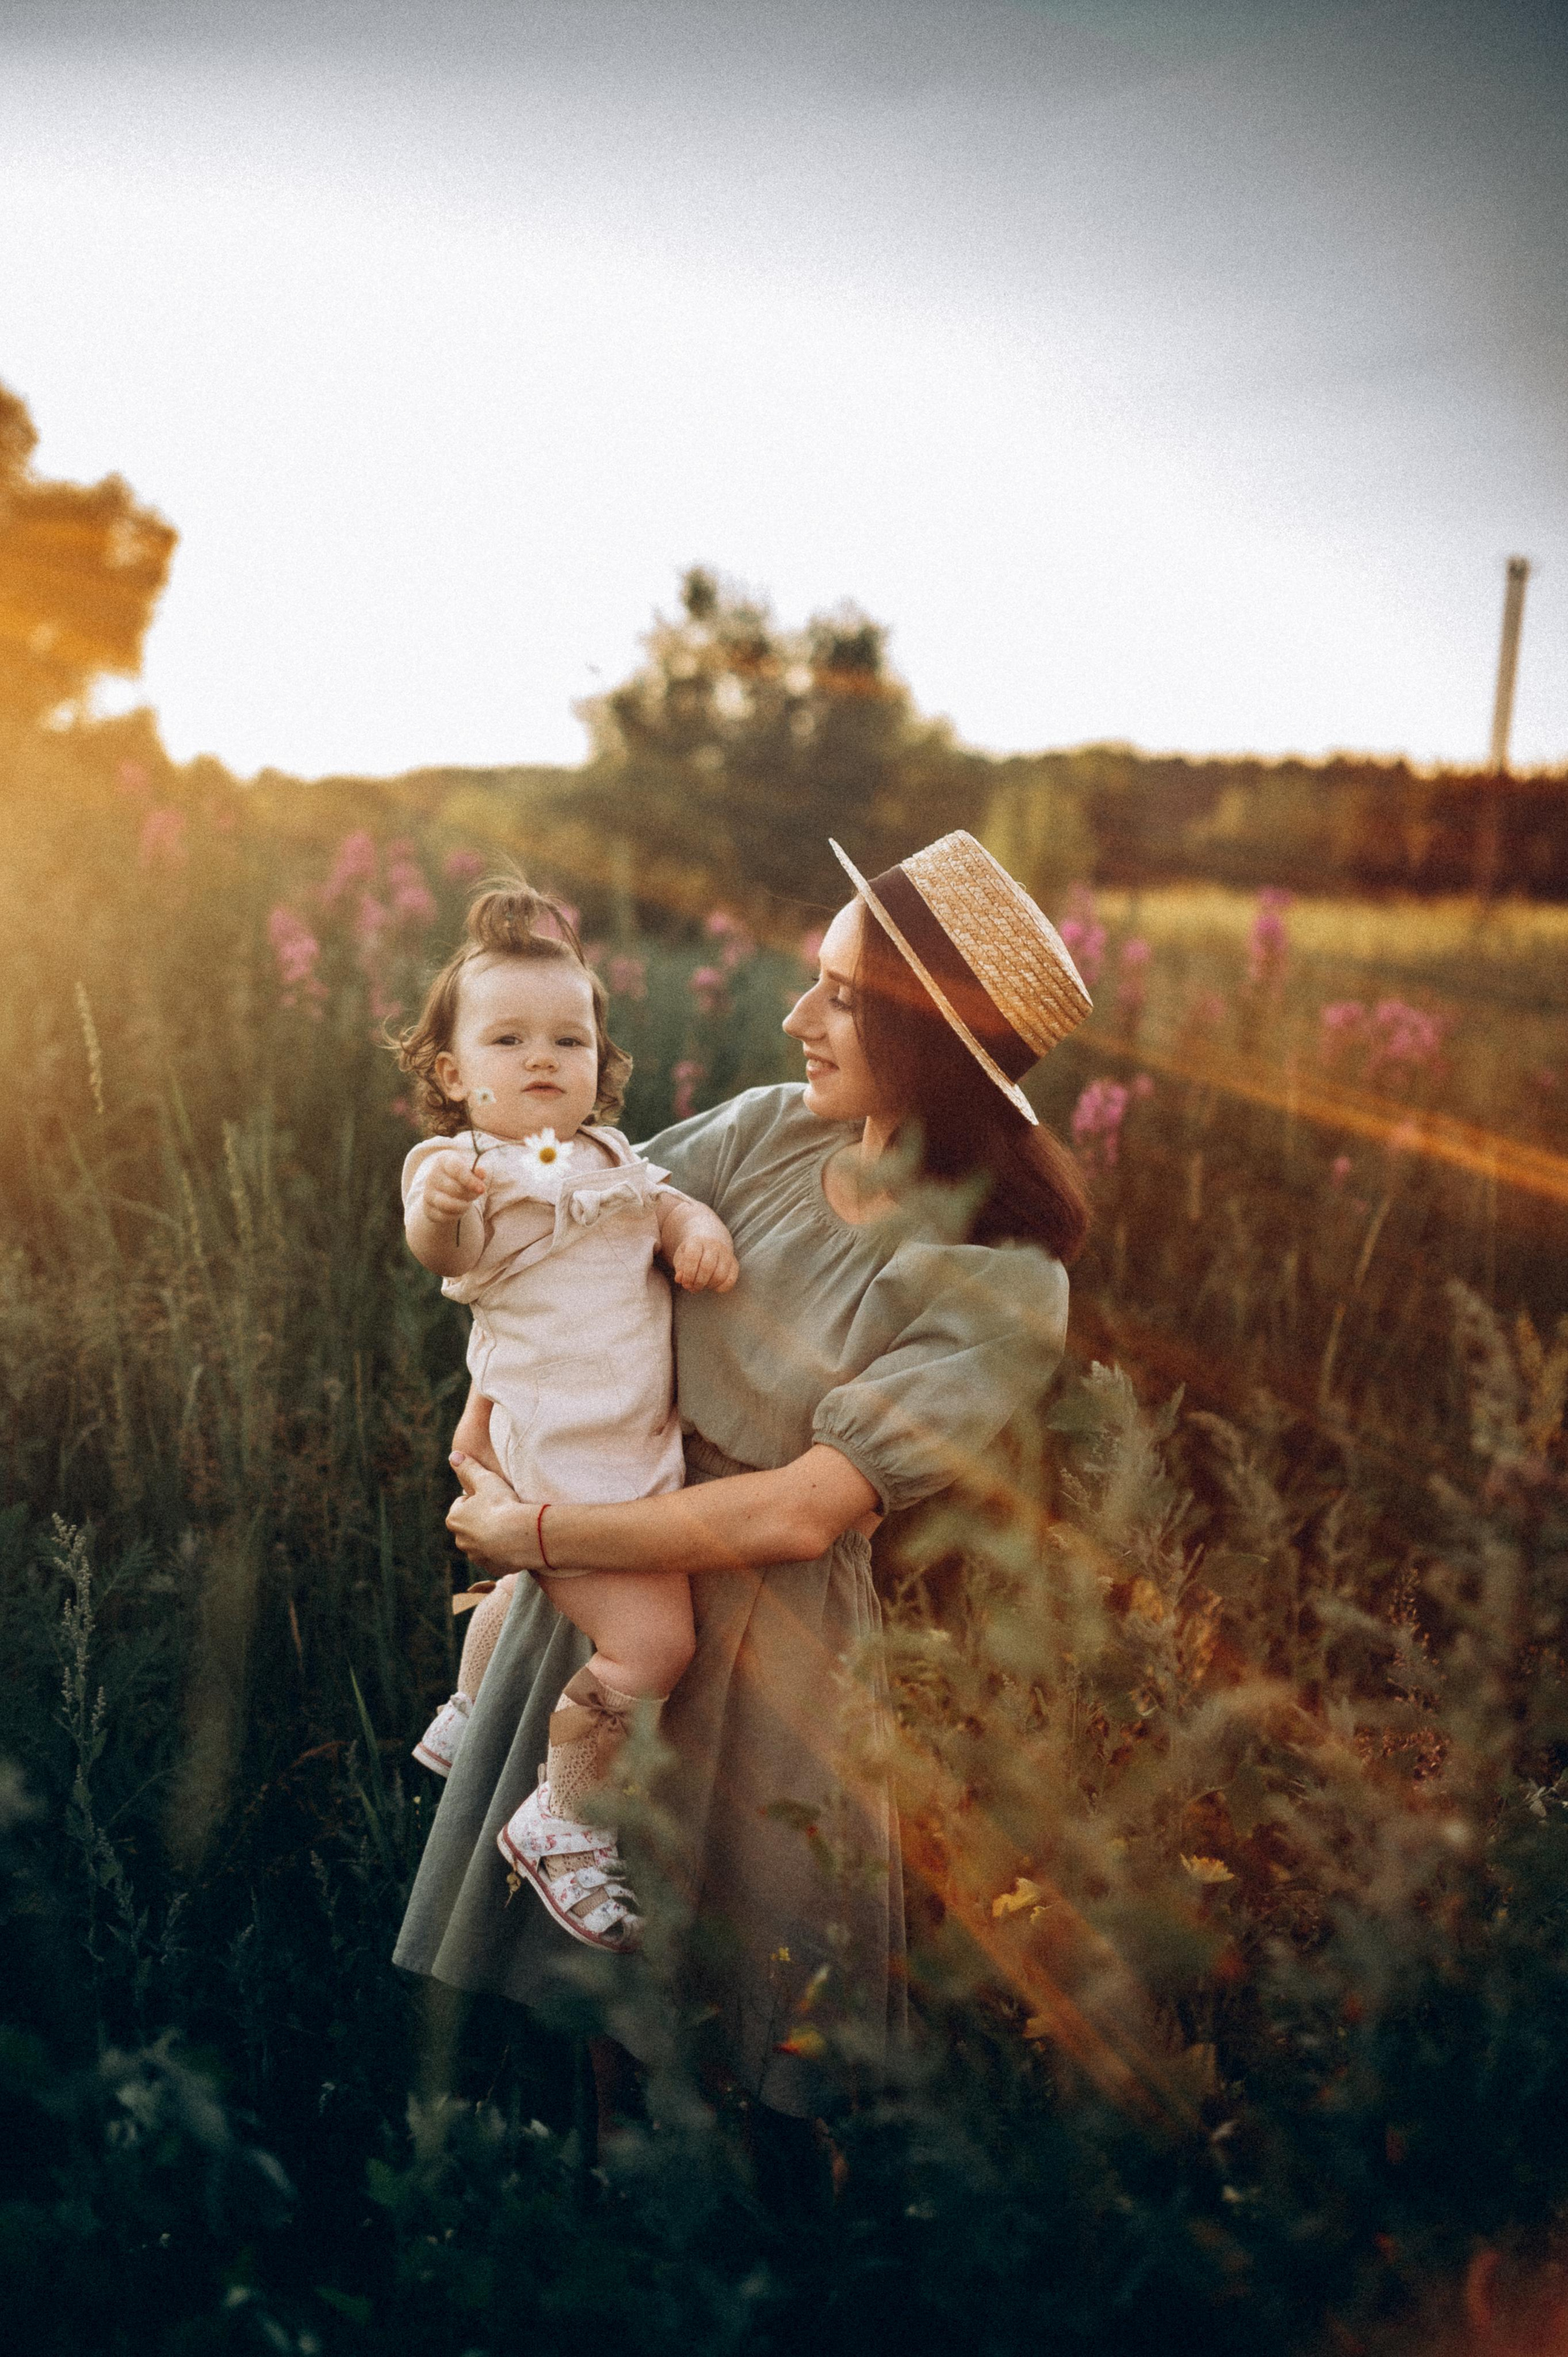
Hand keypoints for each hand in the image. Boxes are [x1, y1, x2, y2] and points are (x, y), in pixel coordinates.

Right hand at [420, 1149, 486, 1226]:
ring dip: (463, 1205)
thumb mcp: (469, 1169)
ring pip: (448, 1204)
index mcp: (443, 1161)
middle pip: (455, 1189)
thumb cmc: (459, 1176)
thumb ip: (476, 1172)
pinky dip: (456, 1215)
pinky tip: (459, 1208)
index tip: (482, 1189)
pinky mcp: (428, 1209)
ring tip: (467, 1202)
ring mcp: (428, 1193)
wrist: (442, 1187)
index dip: (470, 1180)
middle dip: (470, 1194)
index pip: (456, 1169)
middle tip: (476, 1192)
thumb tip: (482, 1173)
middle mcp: (432, 1176)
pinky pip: (444, 1216)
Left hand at [447, 1452, 533, 1571]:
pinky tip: (515, 1541)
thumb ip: (468, 1467)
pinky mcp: (492, 1567)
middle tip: (502, 1510)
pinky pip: (496, 1556)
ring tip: (511, 1525)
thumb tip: (453, 1455)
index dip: (477, 1497)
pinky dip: (503, 1550)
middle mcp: (461, 1541)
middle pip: (471, 1524)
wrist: (522, 1536)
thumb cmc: (501, 1505)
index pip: (462, 1504)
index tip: (492, 1496)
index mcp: (454, 1519)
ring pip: (483, 1541)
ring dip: (493, 1535)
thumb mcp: (485, 1480)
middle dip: (483, 1518)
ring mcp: (476, 1556)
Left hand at [669, 1206, 738, 1293]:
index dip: (688, 1274)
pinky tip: (712, 1286)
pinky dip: (721, 1288)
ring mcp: (726, 1254)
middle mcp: (714, 1245)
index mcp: (697, 1241)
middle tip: (692, 1287)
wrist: (709, 1240)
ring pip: (720, 1275)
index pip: (693, 1257)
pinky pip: (730, 1280)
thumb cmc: (692, 1252)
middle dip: (698, 1282)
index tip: (685, 1283)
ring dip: (709, 1285)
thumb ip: (680, 1268)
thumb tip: (680, 1279)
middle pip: (707, 1267)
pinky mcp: (734, 1263)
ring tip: (701, 1286)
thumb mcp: (681, 1257)